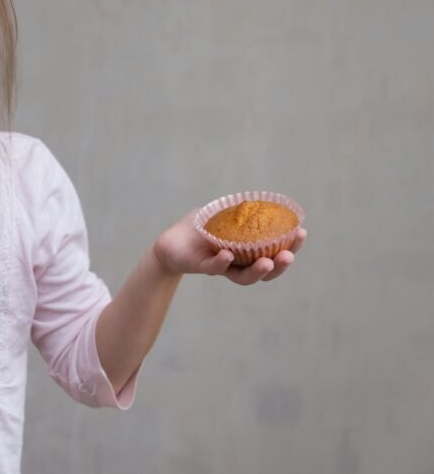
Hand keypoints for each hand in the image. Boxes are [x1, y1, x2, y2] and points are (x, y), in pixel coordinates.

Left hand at [152, 209, 307, 285]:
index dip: (290, 246)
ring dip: (257, 270)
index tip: (302, 232)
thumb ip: (241, 209)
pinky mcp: (200, 266)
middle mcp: (238, 264)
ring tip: (267, 262)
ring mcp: (220, 267)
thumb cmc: (200, 227)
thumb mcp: (222, 214)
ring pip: (242, 276)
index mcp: (247, 252)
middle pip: (264, 270)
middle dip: (279, 265)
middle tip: (289, 256)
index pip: (273, 252)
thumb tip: (263, 197)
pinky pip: (213, 268)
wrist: (170, 242)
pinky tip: (228, 256)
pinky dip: (221, 263)